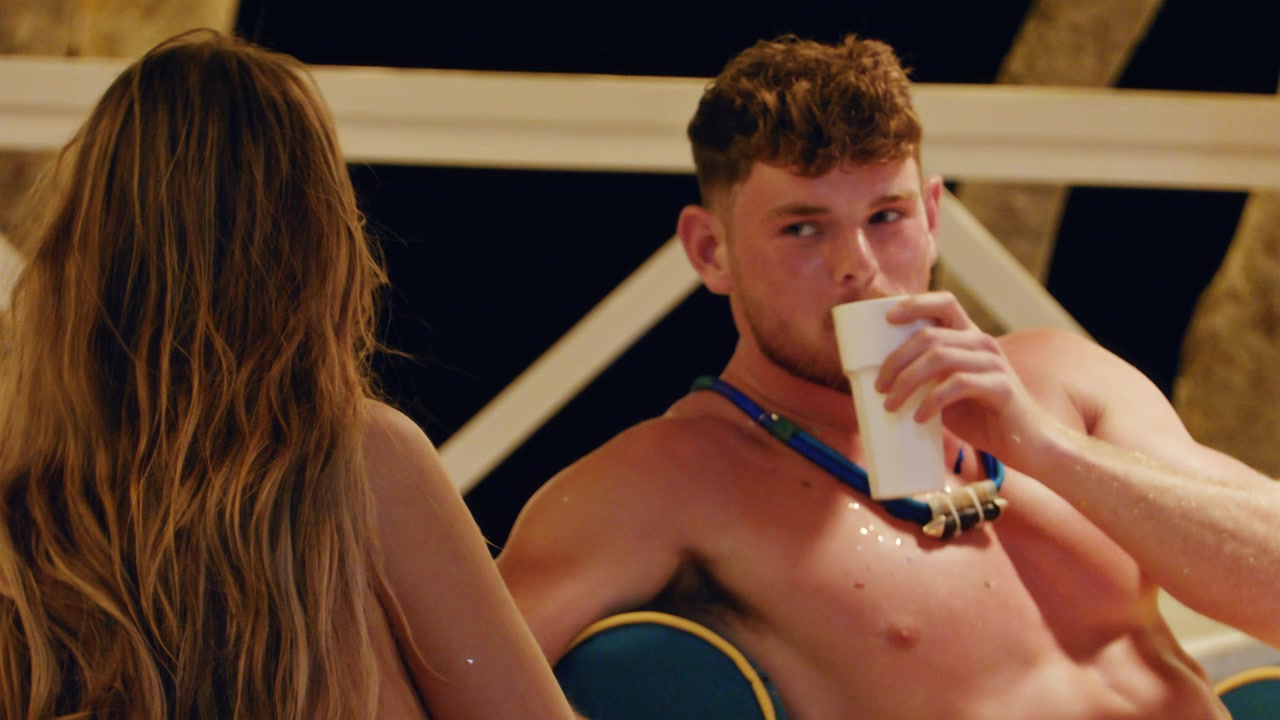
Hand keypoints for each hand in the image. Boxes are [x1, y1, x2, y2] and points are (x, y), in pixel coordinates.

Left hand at [874, 292, 1048, 464]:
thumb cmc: (981, 416)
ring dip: (907, 381)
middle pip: (930, 336)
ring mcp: (994, 363)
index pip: (945, 303)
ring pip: (939, 357)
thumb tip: (883, 378)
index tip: (887, 318)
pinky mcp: (1001, 387)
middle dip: (896, 360)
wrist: (1025, 443)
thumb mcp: (948, 390)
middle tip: (879, 387)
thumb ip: (927, 377)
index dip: (915, 304)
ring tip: (891, 405)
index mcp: (970, 338)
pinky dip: (931, 401)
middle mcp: (983, 343)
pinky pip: (957, 384)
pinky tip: (919, 417)